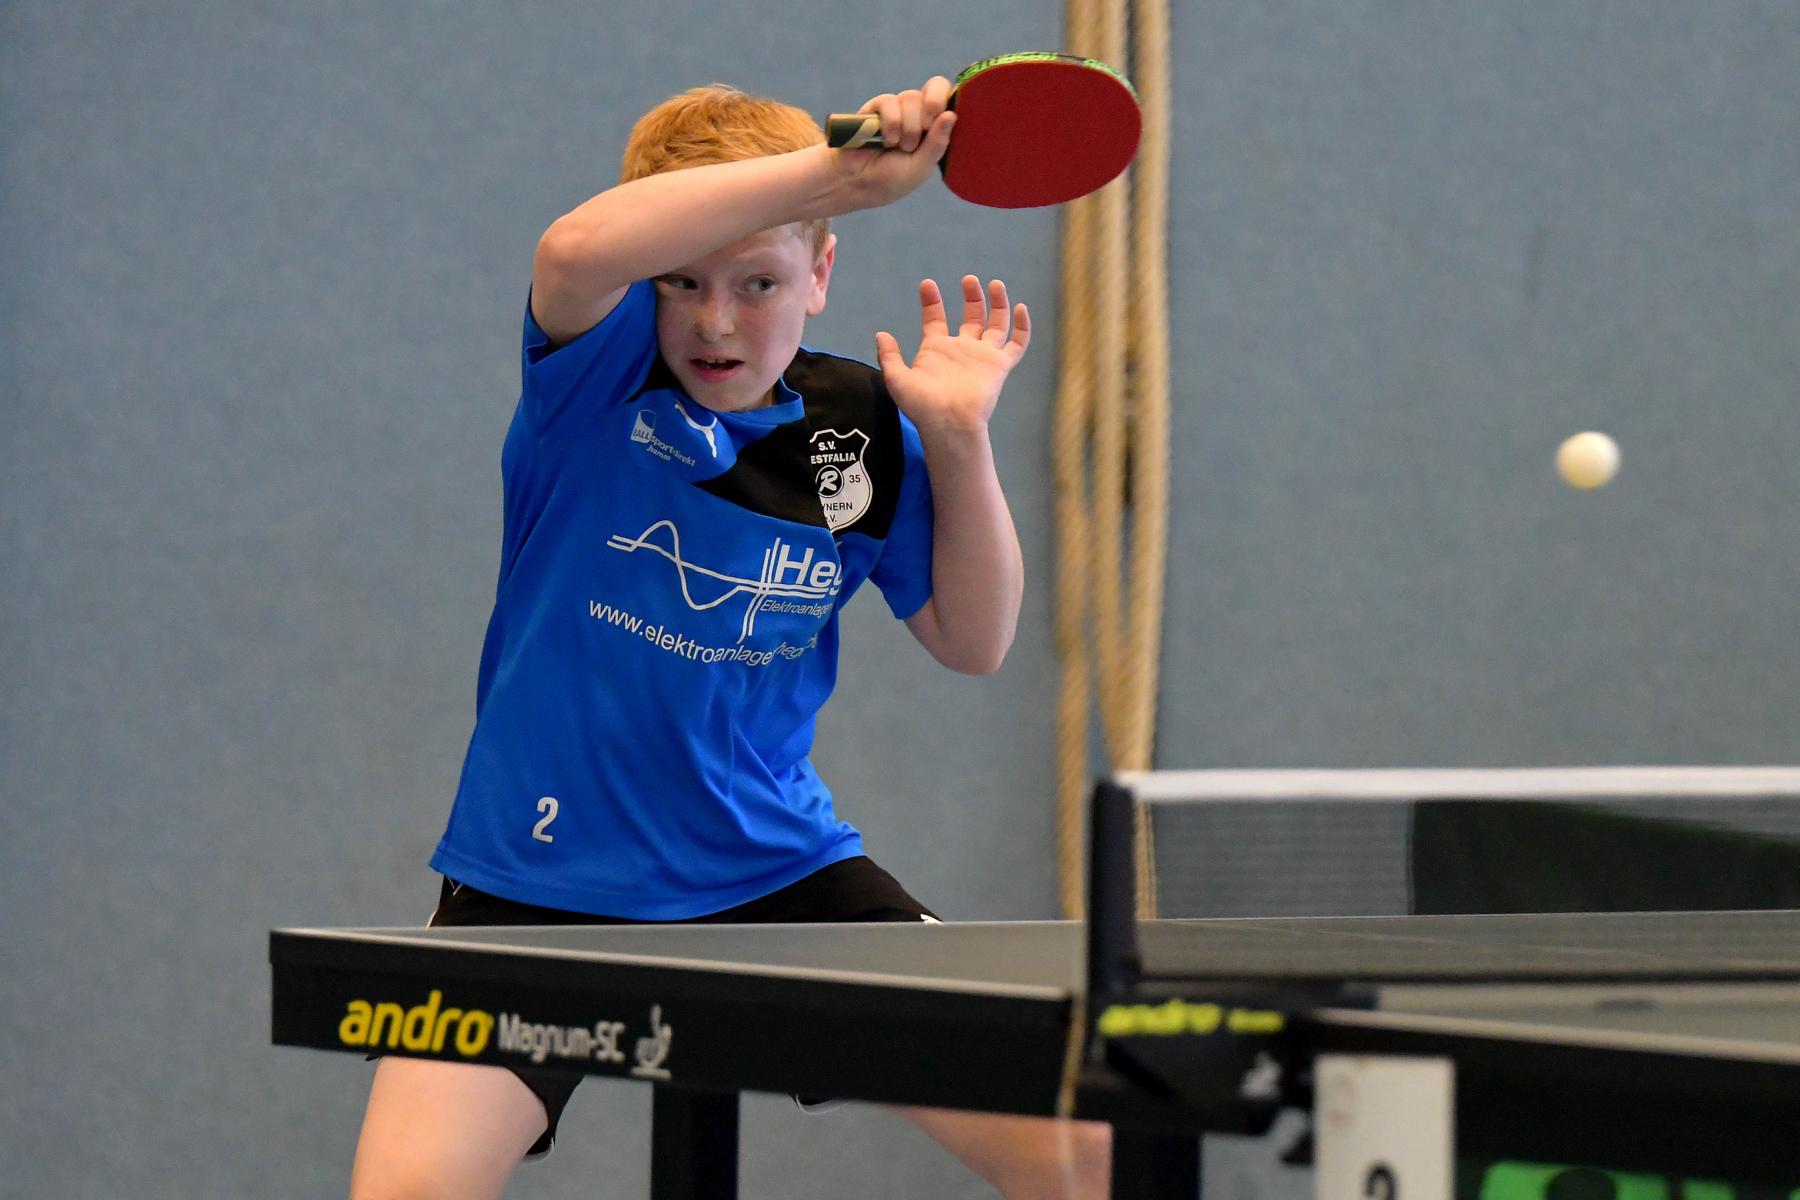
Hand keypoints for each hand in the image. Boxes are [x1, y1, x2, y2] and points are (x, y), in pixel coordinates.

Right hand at [829, 77, 955, 209]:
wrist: (856, 182)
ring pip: (911, 97)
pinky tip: (888, 139)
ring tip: (898, 146)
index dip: (948, 100)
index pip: (949, 98)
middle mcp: (918, 114)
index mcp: (934, 128)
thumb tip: (952, 114)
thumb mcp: (921, 167)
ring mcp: (897, 109)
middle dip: (930, 112)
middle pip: (934, 92)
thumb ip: (937, 143)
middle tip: (923, 130)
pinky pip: (890, 102)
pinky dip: (892, 122)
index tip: (945, 115)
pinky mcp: (876, 107)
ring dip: (908, 126)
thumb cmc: (891, 179)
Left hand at [874, 277, 1030, 433]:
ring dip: (997, 304)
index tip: (927, 284)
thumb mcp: (897, 378)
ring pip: (996, 324)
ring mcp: (983, 356)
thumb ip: (889, 356)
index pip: (936, 318)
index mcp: (937, 349)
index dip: (931, 301)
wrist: (948, 423)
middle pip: (971, 316)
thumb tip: (880, 334)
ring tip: (995, 284)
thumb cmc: (922, 405)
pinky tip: (1020, 308)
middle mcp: (962, 349)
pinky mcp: (999, 366)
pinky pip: (1017, 344)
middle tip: (969, 280)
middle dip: (971, 297)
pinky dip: (1022, 327)